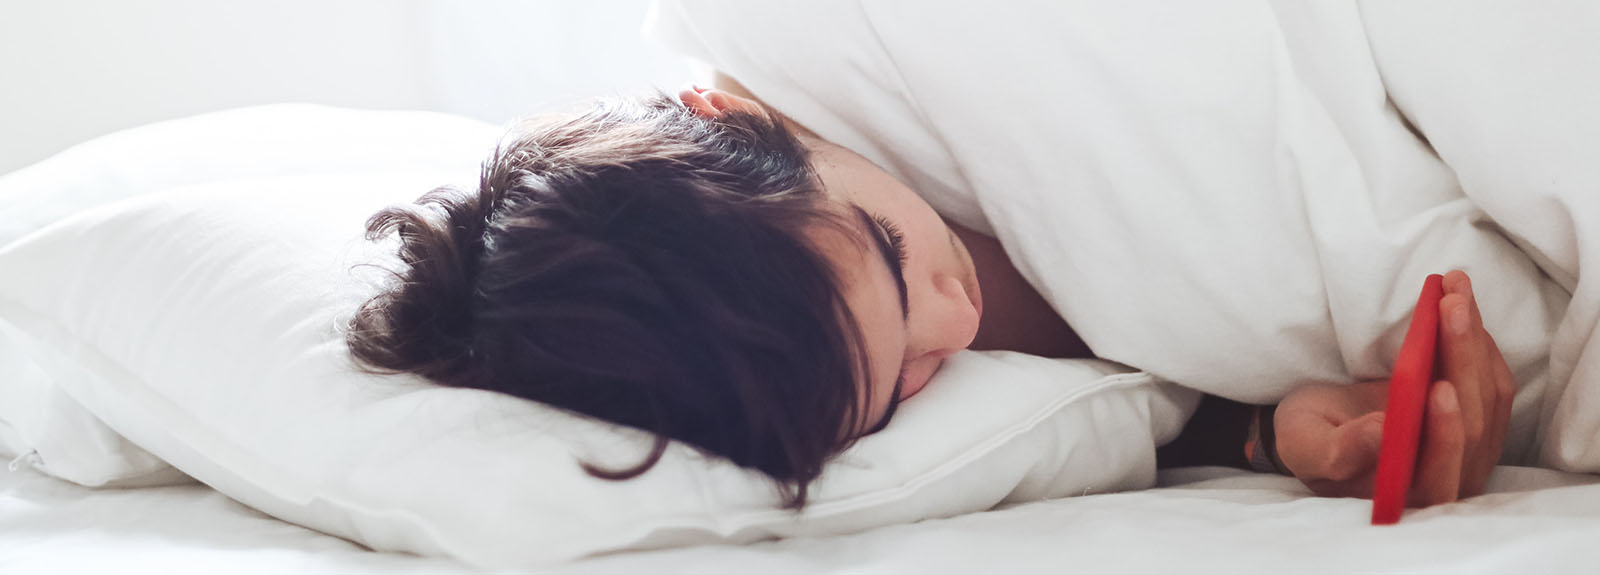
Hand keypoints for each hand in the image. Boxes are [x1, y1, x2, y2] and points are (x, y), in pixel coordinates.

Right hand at [1272, 271, 1514, 505]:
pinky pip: (1494, 385)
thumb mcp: (1305, 446)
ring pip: (1489, 399)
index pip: (1439, 470)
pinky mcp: (1477, 423)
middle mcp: (1447, 481)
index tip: (1439, 387)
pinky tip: (1463, 305)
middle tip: (1450, 305)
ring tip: (1456, 289)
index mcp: (1404, 495)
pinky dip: (1481, 342)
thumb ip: (1337, 450)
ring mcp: (1469, 453)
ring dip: (1475, 340)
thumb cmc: (1309, 440)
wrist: (1325, 427)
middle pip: (1473, 425)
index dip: (1444, 432)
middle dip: (1464, 360)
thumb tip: (1380, 432)